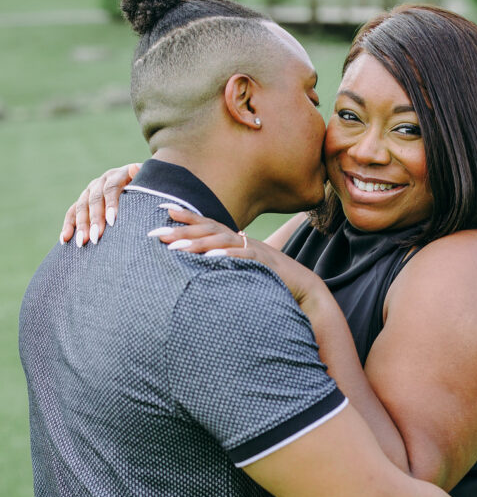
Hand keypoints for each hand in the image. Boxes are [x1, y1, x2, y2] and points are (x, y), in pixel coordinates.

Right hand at [60, 163, 141, 246]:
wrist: (137, 181)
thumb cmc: (147, 186)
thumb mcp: (148, 180)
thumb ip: (142, 177)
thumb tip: (136, 167)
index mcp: (117, 175)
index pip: (111, 188)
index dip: (110, 203)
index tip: (112, 221)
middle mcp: (101, 181)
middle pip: (94, 199)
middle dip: (94, 219)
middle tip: (96, 237)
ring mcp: (90, 191)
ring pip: (81, 207)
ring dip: (80, 226)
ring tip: (82, 243)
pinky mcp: (83, 201)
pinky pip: (72, 212)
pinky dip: (68, 225)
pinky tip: (64, 239)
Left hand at [149, 207, 324, 308]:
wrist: (302, 286)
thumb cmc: (269, 279)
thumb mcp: (242, 268)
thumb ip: (225, 262)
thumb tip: (202, 264)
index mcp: (234, 240)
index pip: (207, 223)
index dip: (185, 216)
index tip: (162, 211)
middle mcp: (241, 239)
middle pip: (208, 229)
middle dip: (180, 230)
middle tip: (154, 233)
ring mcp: (252, 249)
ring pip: (221, 241)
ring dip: (196, 243)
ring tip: (174, 247)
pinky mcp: (263, 263)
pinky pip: (242, 256)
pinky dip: (226, 256)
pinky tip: (210, 258)